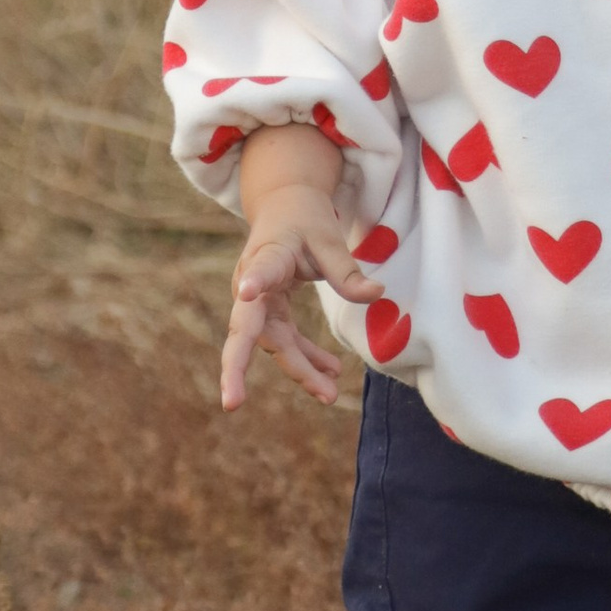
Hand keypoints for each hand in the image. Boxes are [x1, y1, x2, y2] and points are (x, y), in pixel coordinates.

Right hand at [220, 144, 379, 409]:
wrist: (283, 207)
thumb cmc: (302, 219)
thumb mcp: (327, 238)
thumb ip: (347, 270)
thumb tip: (378, 294)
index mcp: (266, 257)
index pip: (259, 272)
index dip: (253, 282)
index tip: (246, 291)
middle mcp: (251, 285)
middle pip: (246, 331)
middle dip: (238, 368)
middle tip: (232, 402)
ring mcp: (258, 303)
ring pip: (274, 344)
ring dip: (300, 369)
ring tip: (329, 395)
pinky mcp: (270, 312)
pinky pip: (287, 341)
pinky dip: (308, 357)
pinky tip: (331, 372)